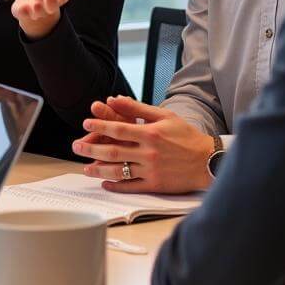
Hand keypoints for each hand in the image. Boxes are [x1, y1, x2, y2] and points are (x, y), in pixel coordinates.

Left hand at [11, 0, 93, 38]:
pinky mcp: (26, 12)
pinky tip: (24, 7)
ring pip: (41, 11)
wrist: (32, 4)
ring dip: (40, 7)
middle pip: (56, 3)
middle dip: (55, 0)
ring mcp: (39, 9)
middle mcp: (52, 3)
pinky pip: (26, 14)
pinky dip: (25, 11)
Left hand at [72, 95, 215, 192]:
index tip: (85, 123)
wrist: (208, 160)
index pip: (118, 128)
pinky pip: (131, 186)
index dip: (99, 125)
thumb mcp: (164, 116)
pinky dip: (116, 185)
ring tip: (85, 167)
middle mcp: (148, 152)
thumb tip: (114, 98)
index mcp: (150, 133)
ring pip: (118, 170)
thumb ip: (137, 108)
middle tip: (76, 146)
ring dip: (98, 169)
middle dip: (91, 148)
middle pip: (112, 150)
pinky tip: (105, 182)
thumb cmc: (186, 136)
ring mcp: (151, 170)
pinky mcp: (155, 185)